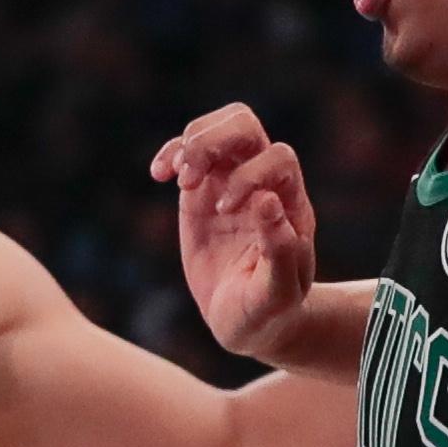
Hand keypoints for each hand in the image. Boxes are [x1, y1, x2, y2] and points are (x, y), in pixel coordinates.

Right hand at [150, 103, 318, 359]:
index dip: (250, 175)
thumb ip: (279, 249)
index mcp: (289, 202)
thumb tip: (266, 200)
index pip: (278, 157)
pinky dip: (170, 153)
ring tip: (178, 180)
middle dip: (214, 140)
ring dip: (191, 144)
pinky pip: (186, 153)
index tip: (228, 211)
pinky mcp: (200, 194)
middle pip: (244, 125)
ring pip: (215, 130)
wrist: (247, 321)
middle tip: (191, 176)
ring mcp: (229, 184)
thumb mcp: (278, 292)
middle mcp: (261, 183)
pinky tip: (158, 174)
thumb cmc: (269, 309)